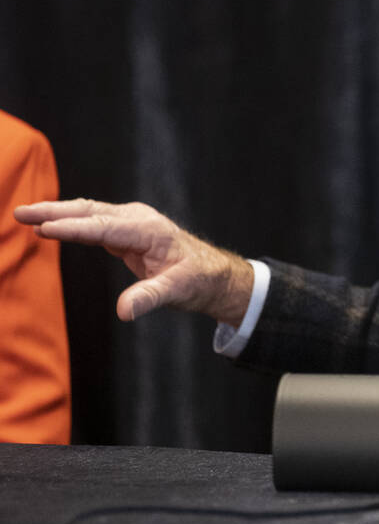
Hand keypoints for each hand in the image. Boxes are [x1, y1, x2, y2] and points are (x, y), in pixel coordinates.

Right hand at [14, 199, 253, 324]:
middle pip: (90, 212)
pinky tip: (50, 223)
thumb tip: (124, 311)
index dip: (72, 227)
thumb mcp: (177, 291)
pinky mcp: (126, 230)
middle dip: (54, 211)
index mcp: (149, 230)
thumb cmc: (197, 279)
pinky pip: (92, 222)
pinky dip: (70, 221)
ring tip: (25, 215)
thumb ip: (149, 298)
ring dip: (57, 213)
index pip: (103, 227)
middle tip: (21, 212)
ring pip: (88, 213)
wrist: (212, 273)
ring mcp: (131, 222)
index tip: (42, 227)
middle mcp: (138, 219)